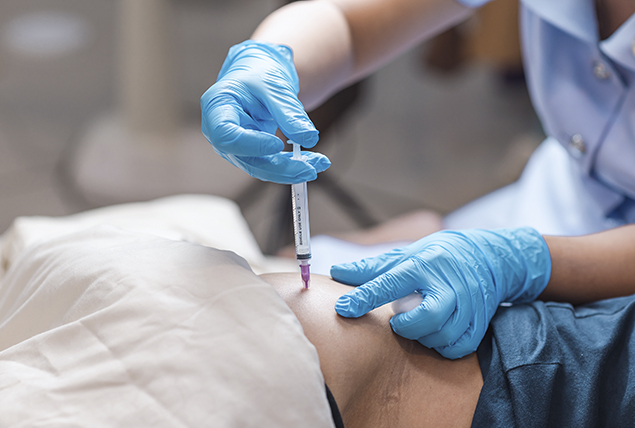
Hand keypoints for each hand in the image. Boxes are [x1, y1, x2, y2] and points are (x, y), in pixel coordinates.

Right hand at [201, 40, 330, 183]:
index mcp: (217, 107)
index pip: (226, 136)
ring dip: (291, 170)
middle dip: (280, 167)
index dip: (251, 145)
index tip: (278, 144)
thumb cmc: (259, 71)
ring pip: (261, 167)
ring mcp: (236, 145)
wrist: (261, 72)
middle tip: (309, 168)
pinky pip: (271, 165)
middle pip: (246, 159)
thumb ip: (289, 112)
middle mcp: (221, 132)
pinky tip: (314, 163)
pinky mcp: (252, 153)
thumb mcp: (275, 85)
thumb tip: (308, 138)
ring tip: (319, 164)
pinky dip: (293, 166)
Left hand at [332, 227, 551, 358]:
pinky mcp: (480, 322)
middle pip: (426, 316)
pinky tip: (435, 334)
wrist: (488, 258)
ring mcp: (468, 304)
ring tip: (417, 324)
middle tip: (398, 321)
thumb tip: (336, 272)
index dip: (364, 298)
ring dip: (423, 337)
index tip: (343, 308)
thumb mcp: (405, 254)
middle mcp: (448, 284)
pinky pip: (458, 347)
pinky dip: (443, 346)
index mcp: (423, 264)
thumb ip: (371, 268)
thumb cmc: (437, 256)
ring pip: (442, 335)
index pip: (390, 282)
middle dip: (405, 325)